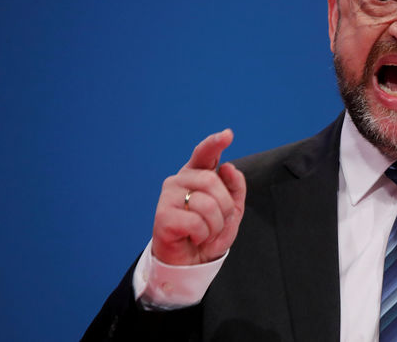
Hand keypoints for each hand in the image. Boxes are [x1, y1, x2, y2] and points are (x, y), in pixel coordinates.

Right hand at [151, 129, 246, 264]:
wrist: (192, 262)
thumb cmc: (210, 232)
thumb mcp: (232, 210)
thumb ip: (235, 186)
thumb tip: (227, 167)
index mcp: (197, 174)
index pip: (205, 153)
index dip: (215, 143)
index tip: (228, 135)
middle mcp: (180, 180)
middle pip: (211, 181)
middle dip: (224, 206)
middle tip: (219, 221)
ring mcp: (168, 196)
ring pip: (206, 204)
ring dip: (215, 225)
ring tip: (205, 232)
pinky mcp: (162, 215)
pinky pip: (196, 222)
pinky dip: (202, 234)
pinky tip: (193, 237)